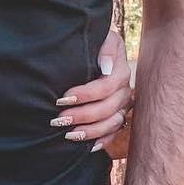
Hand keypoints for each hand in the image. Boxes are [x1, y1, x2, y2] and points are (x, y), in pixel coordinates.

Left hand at [52, 27, 135, 149]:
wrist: (100, 50)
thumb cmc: (97, 42)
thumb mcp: (103, 37)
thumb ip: (105, 48)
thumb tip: (106, 68)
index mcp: (120, 71)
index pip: (106, 87)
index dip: (84, 95)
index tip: (62, 98)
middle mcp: (124, 91)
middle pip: (107, 109)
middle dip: (82, 116)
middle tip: (58, 119)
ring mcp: (123, 106)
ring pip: (112, 124)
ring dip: (90, 132)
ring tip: (68, 135)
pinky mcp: (118, 116)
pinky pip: (114, 133)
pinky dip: (102, 141)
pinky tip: (88, 147)